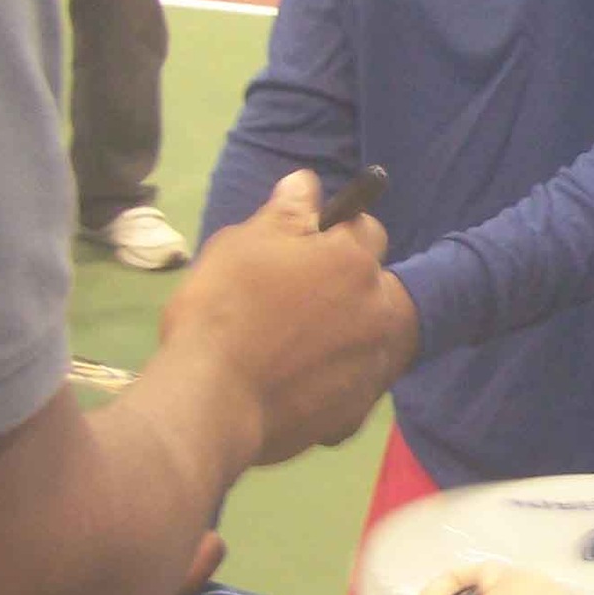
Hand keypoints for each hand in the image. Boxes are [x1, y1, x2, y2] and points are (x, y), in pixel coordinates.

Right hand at [158, 171, 413, 466]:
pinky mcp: (358, 412)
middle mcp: (381, 310)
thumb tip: (305, 182)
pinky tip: (294, 385)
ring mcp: (375, 364)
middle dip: (349, 286)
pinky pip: (352, 385)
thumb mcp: (242, 244)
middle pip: (377, 285)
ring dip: (347, 334)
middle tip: (296, 301)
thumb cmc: (222, 309)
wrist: (211, 402)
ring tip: (295, 346)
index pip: (366, 230)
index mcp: (355, 262)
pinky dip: (333, 381)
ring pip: (371, 336)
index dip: (335, 234)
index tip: (305, 249)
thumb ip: (285, 212)